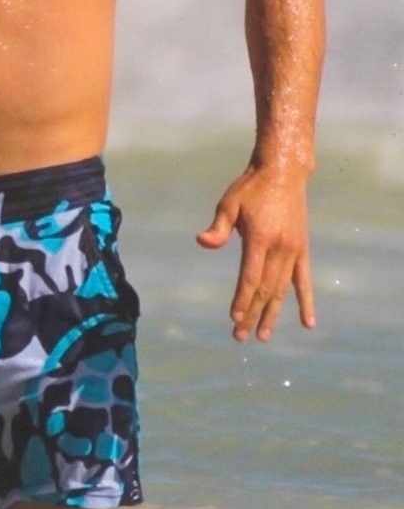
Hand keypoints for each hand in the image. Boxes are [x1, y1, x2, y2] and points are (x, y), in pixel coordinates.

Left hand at [196, 161, 315, 341]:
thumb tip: (202, 242)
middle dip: (252, 314)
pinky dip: (305, 302)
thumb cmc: (251, 188)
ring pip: (282, 290)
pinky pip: (304, 281)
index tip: (235, 319)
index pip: (250, 277)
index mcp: (260, 238)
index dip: (242, 299)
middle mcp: (280, 248)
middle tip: (240, 336)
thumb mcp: (229, 203)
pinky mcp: (302, 250)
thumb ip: (218, 227)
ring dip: (273, 314)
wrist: (283, 173)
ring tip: (262, 335)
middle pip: (265, 289)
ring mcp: (294, 250)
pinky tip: (307, 323)